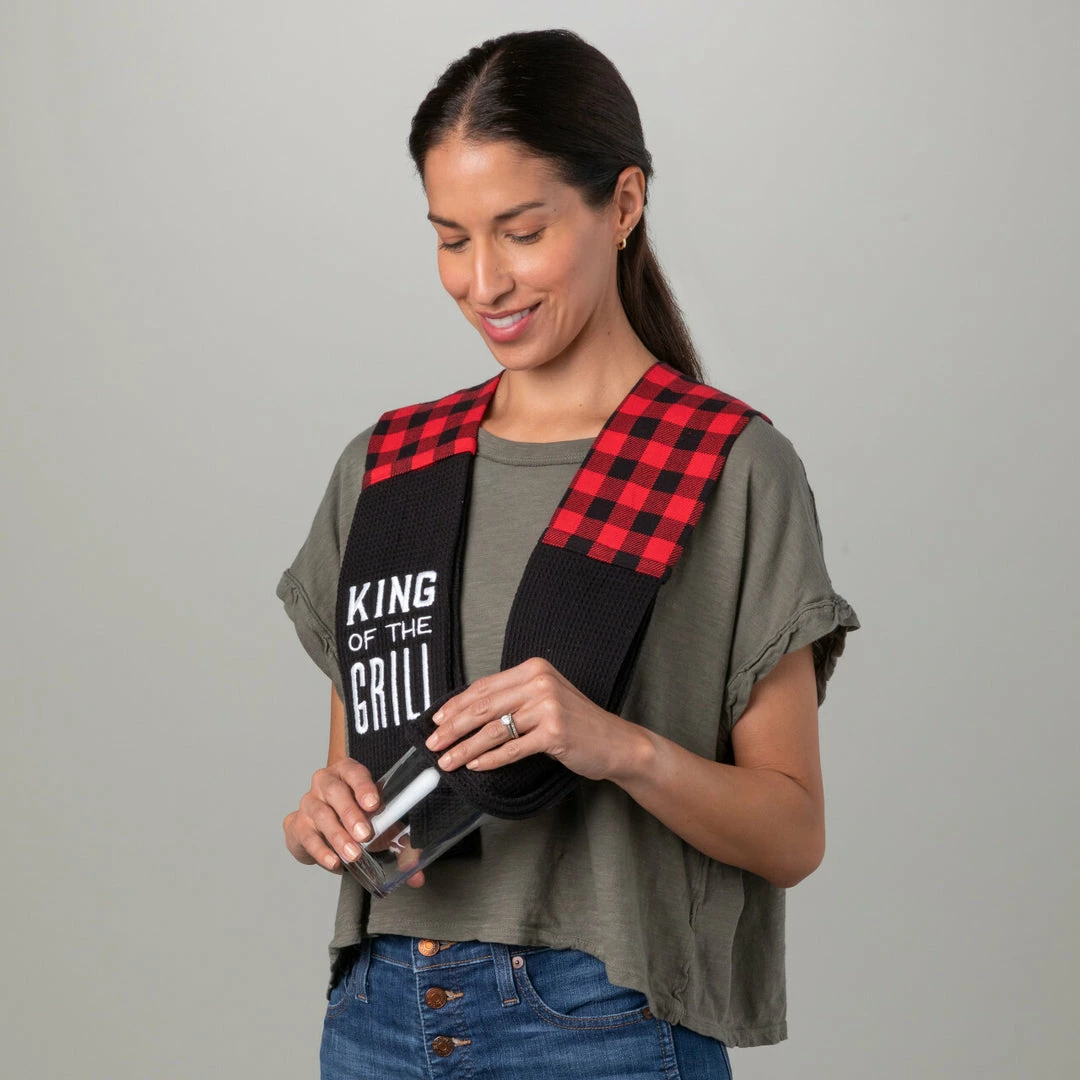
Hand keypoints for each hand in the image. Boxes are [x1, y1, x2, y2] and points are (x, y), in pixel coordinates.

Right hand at [283, 758, 424, 886]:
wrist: (322, 825)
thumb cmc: (356, 817)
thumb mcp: (380, 823)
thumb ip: (400, 845)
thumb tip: (417, 877)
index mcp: (348, 773)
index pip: (355, 772)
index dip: (364, 787)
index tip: (374, 804)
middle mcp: (325, 783)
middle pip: (335, 792)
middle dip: (350, 813)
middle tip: (364, 834)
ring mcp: (309, 803)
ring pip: (321, 815)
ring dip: (338, 836)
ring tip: (353, 855)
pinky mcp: (297, 825)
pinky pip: (307, 836)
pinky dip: (321, 851)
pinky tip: (334, 862)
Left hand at [423, 657, 644, 782]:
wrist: (616, 742)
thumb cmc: (577, 723)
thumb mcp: (544, 699)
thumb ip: (512, 699)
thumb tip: (466, 714)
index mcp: (533, 669)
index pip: (484, 687)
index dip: (456, 705)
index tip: (436, 720)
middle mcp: (539, 682)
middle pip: (484, 707)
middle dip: (452, 727)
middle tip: (433, 744)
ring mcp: (548, 706)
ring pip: (494, 730)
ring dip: (465, 748)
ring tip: (447, 761)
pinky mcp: (555, 732)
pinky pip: (513, 748)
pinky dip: (491, 759)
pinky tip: (475, 767)